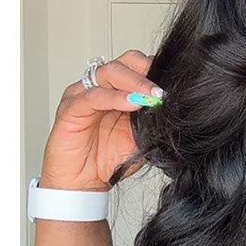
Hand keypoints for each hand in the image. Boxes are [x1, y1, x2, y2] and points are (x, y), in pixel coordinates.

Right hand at [40, 50, 162, 190]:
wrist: (84, 182)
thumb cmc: (109, 158)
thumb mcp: (141, 136)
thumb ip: (153, 119)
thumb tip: (175, 107)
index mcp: (117, 90)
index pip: (135, 65)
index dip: (154, 69)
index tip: (173, 81)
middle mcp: (100, 87)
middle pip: (123, 63)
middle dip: (146, 72)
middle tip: (162, 90)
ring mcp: (82, 95)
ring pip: (108, 73)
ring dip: (135, 83)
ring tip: (152, 96)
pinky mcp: (70, 109)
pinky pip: (93, 97)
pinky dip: (115, 98)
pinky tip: (132, 104)